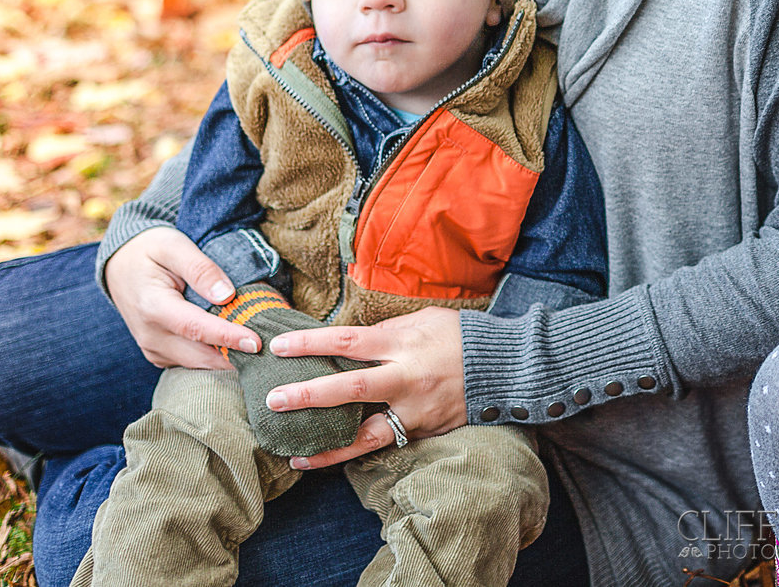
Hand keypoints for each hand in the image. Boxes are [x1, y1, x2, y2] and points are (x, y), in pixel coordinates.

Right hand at [103, 226, 257, 369]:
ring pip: (197, 364)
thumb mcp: (173, 246)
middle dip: (235, 356)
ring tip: (262, 351)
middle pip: (199, 355)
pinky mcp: (159, 354)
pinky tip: (237, 347)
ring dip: (227, 359)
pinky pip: (190, 363)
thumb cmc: (150, 250)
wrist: (121, 265)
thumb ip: (200, 269)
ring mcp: (153, 349)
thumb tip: (227, 295)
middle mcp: (150, 335)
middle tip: (271, 350)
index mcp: (153, 307)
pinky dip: (214, 357)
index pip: (196, 328)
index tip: (257, 342)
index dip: (227, 337)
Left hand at [266, 305, 467, 468]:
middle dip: (309, 394)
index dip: (312, 343)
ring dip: (328, 446)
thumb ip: (387, 329)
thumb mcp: (424, 320)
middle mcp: (407, 377)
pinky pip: (385, 443)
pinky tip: (329, 459)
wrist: (505, 367)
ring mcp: (415, 409)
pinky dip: (356, 453)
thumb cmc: (460, 337)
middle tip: (273, 400)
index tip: (280, 347)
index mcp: (404, 343)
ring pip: (367, 434)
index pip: (349, 340)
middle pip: (351, 388)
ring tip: (294, 456)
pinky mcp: (424, 430)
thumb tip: (349, 338)